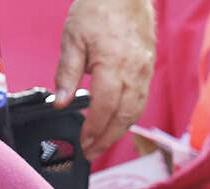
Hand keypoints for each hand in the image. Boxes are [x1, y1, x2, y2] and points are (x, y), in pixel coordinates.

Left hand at [55, 0, 154, 159]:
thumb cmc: (98, 8)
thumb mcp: (72, 40)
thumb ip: (66, 73)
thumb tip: (60, 102)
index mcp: (114, 64)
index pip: (104, 108)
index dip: (93, 129)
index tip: (83, 143)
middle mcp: (134, 70)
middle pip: (123, 115)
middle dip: (106, 139)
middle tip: (91, 153)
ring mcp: (144, 69)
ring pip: (136, 110)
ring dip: (119, 131)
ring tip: (101, 143)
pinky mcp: (148, 66)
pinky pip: (141, 98)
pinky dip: (128, 115)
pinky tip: (116, 122)